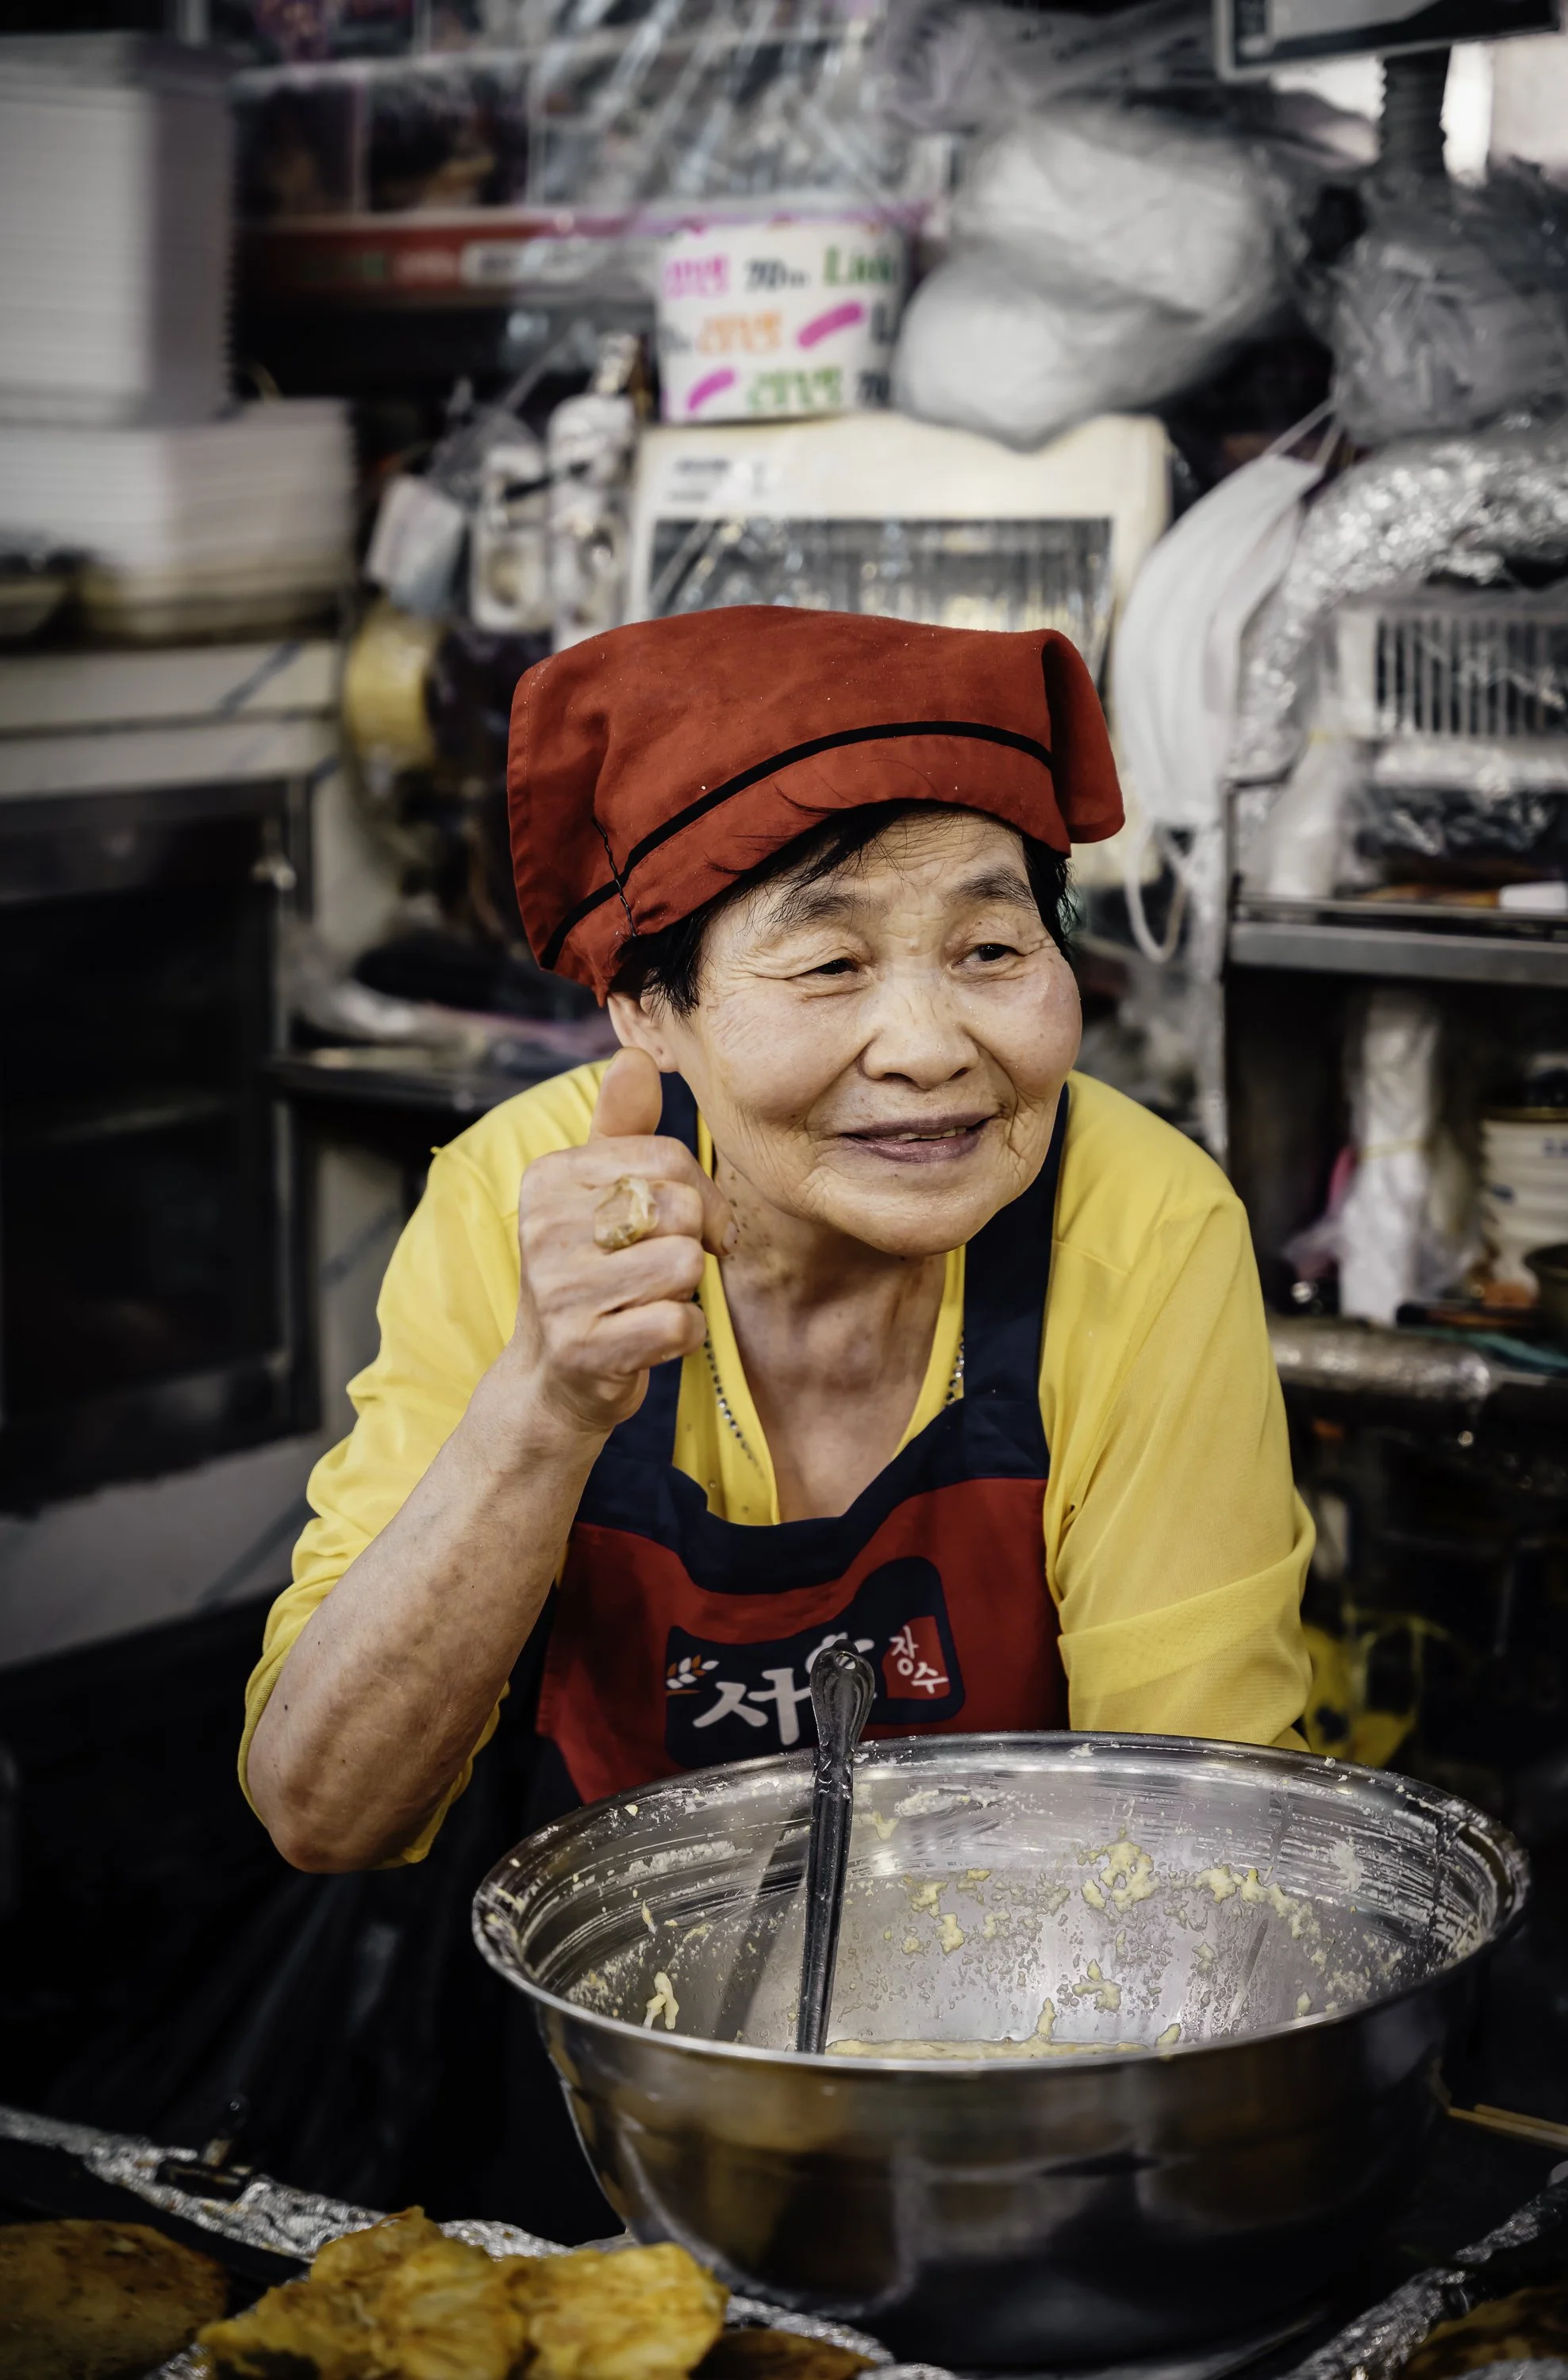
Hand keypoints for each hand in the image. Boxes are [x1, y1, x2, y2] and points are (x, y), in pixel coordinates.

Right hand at [507, 1048, 736, 1438]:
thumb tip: (635, 1054)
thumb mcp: (597, 1191)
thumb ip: (622, 1126)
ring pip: (687, 1264)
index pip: (668, 1157)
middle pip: (683, 1208)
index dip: (701, 1193)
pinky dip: (683, 1335)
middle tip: (662, 1267)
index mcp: (550, 1176)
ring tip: (647, 1299)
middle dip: (692, 1242)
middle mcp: (544, 1227)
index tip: (690, 1223)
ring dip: (686, 1291)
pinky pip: (681, 1324)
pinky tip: (648, 1337)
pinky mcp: (585, 1348)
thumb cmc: (591, 1270)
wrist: (552, 1377)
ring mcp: (559, 1290)